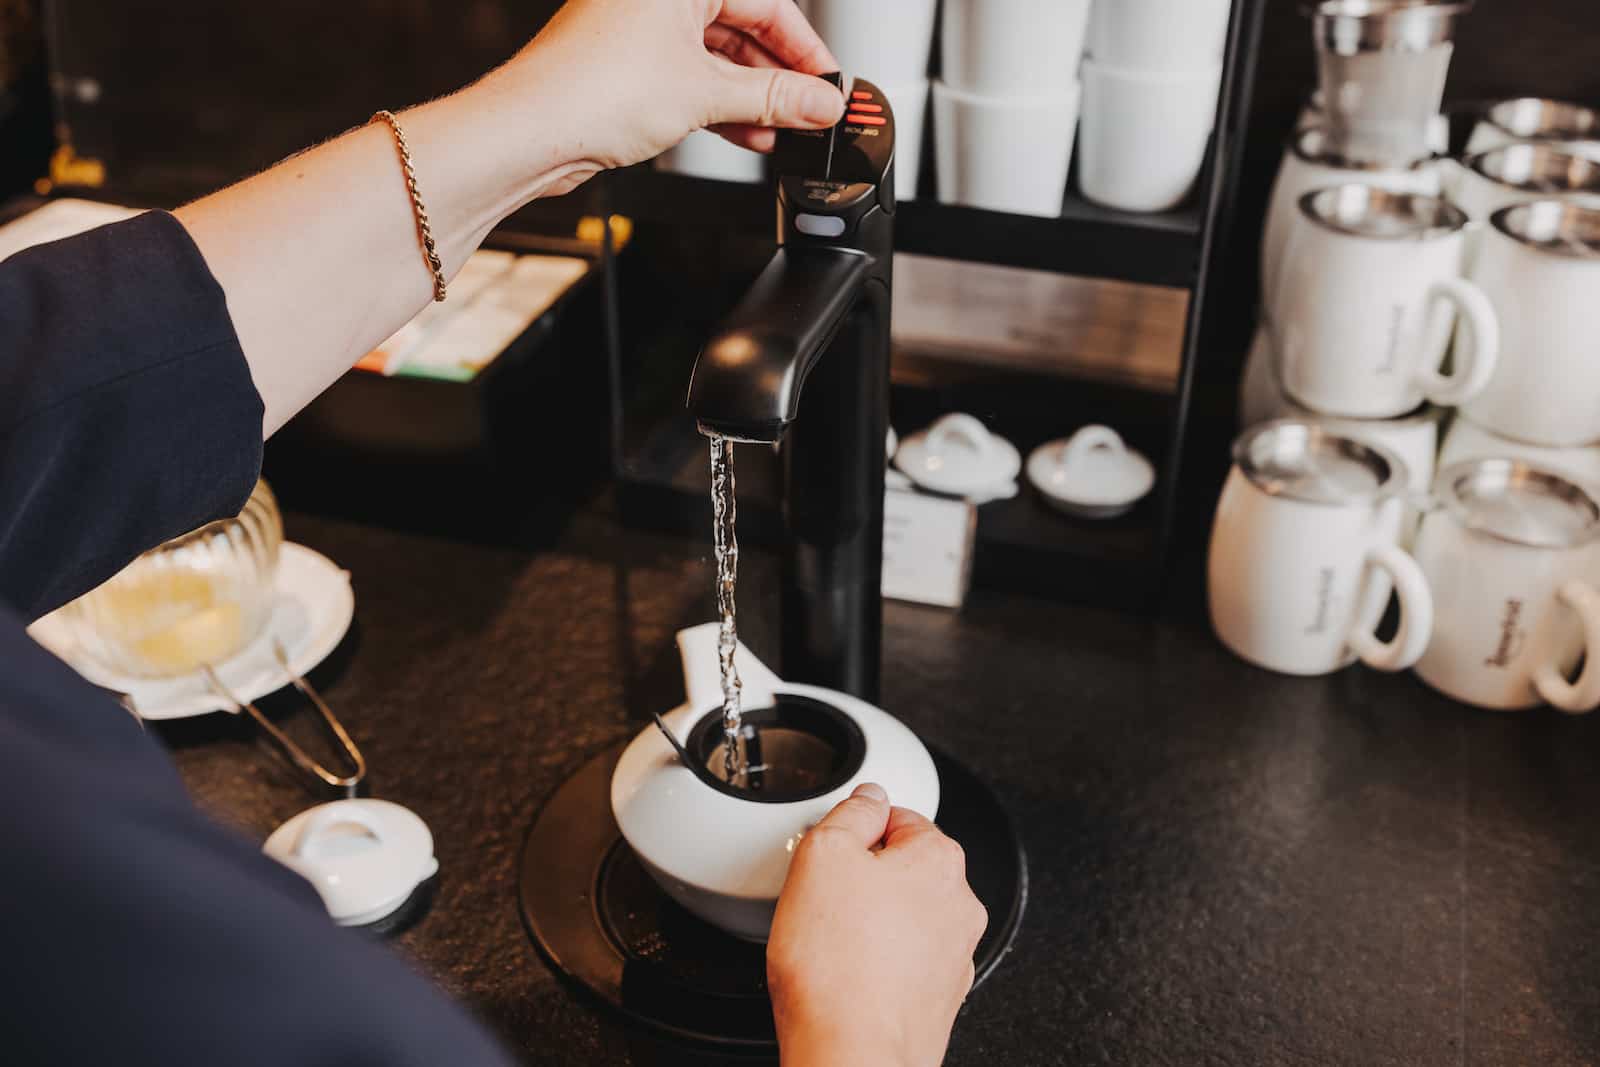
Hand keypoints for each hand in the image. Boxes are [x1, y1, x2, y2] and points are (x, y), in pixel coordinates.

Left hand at [498, 0, 845, 194]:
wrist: (532, 131)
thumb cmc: (592, 89)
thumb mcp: (705, 93)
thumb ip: (774, 97)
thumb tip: (820, 102)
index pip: (765, 2)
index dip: (804, 49)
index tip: (828, 86)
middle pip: (741, 29)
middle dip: (778, 78)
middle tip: (810, 113)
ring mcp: (640, 29)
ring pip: (716, 59)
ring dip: (751, 99)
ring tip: (782, 132)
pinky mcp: (629, 67)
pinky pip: (691, 80)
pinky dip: (720, 108)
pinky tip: (748, 136)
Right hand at [768, 783, 987, 1066]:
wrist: (852, 1056)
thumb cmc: (839, 969)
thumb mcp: (823, 855)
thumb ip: (850, 812)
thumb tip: (868, 797)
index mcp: (940, 860)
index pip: (897, 817)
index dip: (855, 831)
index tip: (832, 852)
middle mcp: (959, 906)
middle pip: (902, 868)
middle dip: (862, 878)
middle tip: (824, 898)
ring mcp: (953, 956)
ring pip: (902, 917)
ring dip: (868, 922)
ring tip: (831, 942)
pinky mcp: (937, 997)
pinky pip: (901, 962)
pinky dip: (875, 963)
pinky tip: (846, 974)